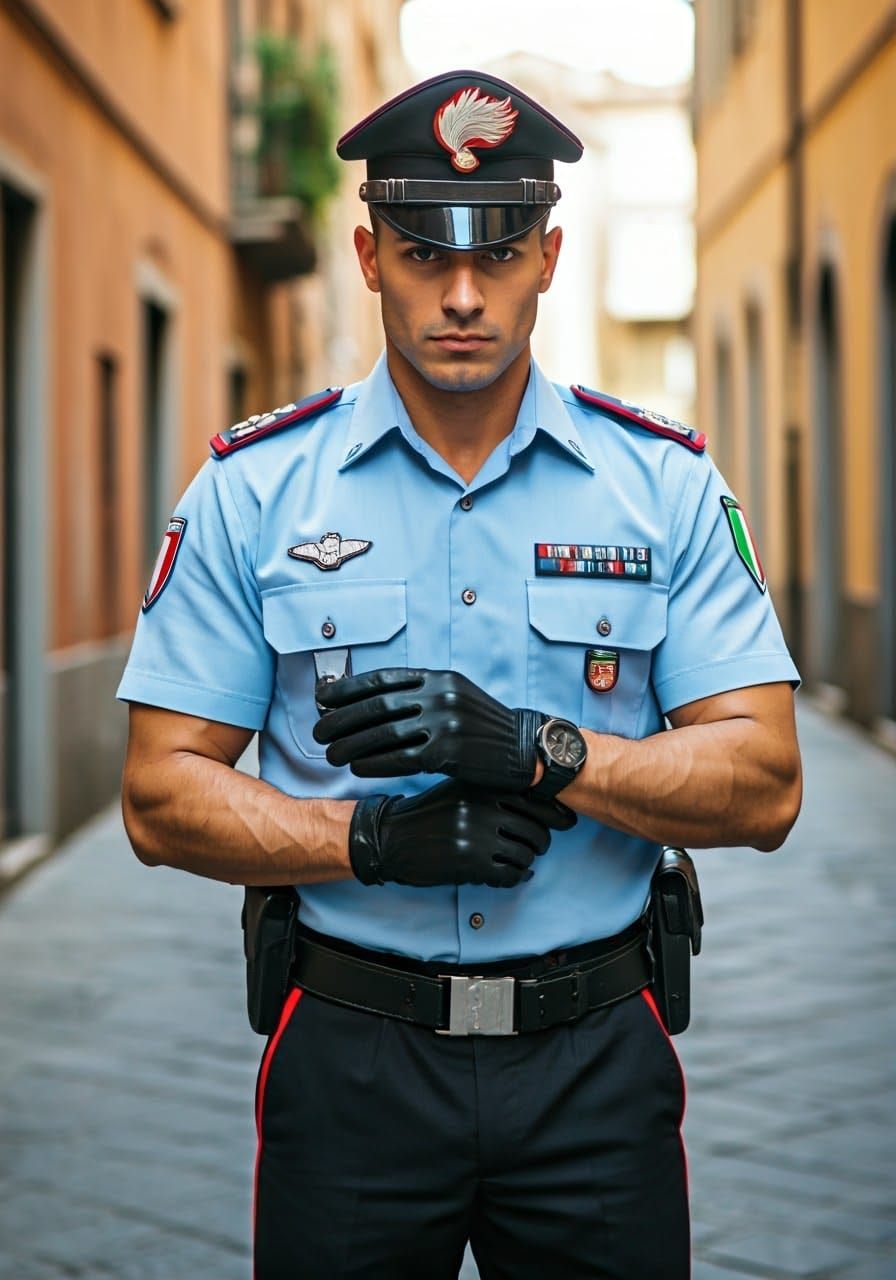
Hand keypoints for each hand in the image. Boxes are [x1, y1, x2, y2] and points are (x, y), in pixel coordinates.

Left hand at [314, 667, 545, 791]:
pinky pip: (400, 758)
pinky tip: (358, 768)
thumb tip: (374, 700)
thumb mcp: (456, 696)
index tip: (323, 699)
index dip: (347, 689)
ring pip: (383, 734)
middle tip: (318, 730)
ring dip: (351, 745)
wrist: (523, 749)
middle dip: (340, 719)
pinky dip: (374, 763)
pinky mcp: (448, 752)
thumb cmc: (483, 726)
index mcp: (438, 678)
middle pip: (376, 706)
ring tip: (331, 754)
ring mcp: (444, 723)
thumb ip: (420, 693)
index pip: (381, 679)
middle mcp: (439, 695)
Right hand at [348, 780, 576, 887]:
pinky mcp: (471, 864)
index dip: (557, 813)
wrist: (392, 838)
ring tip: (514, 860)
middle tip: (536, 846)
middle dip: (541, 842)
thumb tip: (547, 802)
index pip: (536, 798)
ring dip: (526, 861)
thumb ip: (498, 791)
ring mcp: (477, 835)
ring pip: (527, 854)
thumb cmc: (429, 813)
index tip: (566, 821)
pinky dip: (515, 878)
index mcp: (483, 785)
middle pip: (537, 829)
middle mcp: (483, 806)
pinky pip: (511, 874)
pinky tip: (507, 875)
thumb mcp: (461, 789)